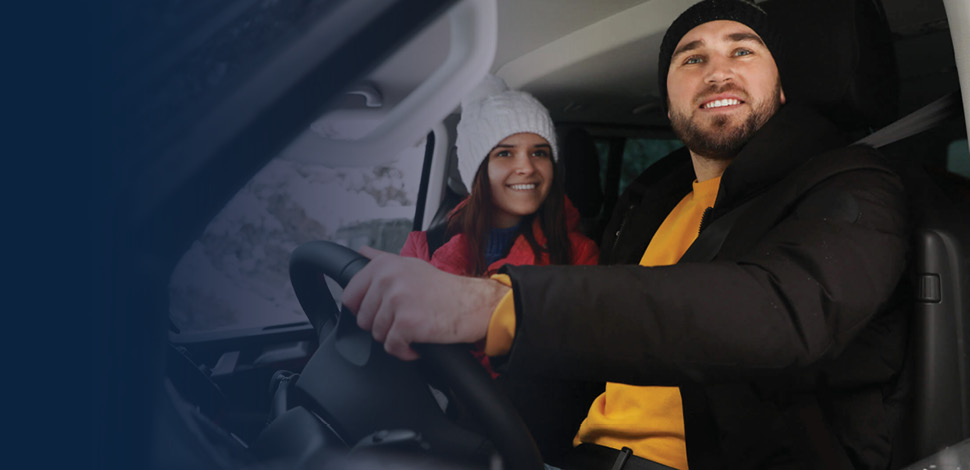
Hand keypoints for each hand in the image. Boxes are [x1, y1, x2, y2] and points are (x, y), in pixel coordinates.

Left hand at [341, 246, 510, 359]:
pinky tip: (418, 342)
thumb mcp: (410, 265)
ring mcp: (397, 301)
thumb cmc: (443, 288)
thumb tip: (362, 252)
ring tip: (415, 328)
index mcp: (384, 265)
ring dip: (395, 338)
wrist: (472, 304)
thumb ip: (381, 259)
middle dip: (382, 325)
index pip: (349, 296)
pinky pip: (392, 347)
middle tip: (405, 319)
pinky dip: (405, 351)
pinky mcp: (407, 323)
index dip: (365, 310)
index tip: (382, 311)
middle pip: (363, 319)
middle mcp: (387, 280)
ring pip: (377, 335)